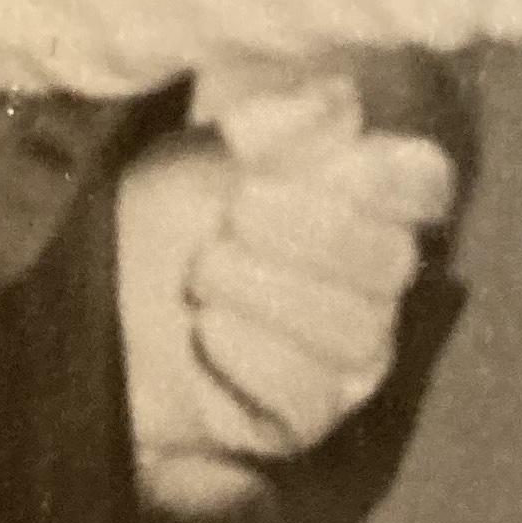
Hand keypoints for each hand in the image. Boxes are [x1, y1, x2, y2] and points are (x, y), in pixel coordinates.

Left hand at [119, 72, 459, 521]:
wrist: (95, 300)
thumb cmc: (164, 214)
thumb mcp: (205, 150)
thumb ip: (277, 122)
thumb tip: (340, 103)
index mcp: (365, 199)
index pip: (426, 184)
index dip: (387, 175)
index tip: (329, 161)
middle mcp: (371, 278)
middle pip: (392, 260)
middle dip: (308, 231)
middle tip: (234, 211)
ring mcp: (344, 353)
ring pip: (356, 332)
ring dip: (268, 293)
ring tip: (200, 274)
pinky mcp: (303, 418)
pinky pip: (309, 398)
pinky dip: (250, 359)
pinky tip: (206, 331)